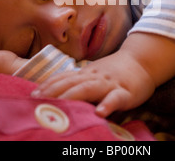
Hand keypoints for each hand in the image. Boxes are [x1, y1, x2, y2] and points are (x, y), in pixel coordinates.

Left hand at [32, 50, 155, 117]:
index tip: (32, 93)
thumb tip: (57, 94)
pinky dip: (108, 104)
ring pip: (89, 88)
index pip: (64, 78)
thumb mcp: (95, 74)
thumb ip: (79, 82)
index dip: (48, 85)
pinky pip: (116, 98)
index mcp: (86, 74)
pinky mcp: (126, 92)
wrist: (142, 61)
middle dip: (53, 91)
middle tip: (37, 100)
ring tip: (59, 106)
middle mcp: (94, 76)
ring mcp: (109, 83)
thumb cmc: (116, 72)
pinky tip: (100, 113)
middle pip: (71, 83)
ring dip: (72, 96)